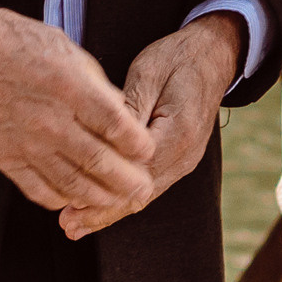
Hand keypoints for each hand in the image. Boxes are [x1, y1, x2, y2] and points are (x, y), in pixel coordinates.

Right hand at [0, 9, 154, 218]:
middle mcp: (50, 120)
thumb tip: (121, 115)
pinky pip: (39, 190)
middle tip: (142, 188)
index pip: (117, 127)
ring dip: (99, 198)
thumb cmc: (19, 44)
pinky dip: (61, 199)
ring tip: (116, 200)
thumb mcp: (69, 51)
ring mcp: (27, 143)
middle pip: (100, 163)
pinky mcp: (7, 157)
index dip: (138, 145)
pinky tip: (74, 198)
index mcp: (70, 88)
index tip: (147, 151)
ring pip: (72, 185)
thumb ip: (97, 86)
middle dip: (128, 181)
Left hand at [57, 14, 241, 238]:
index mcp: (178, 134)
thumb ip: (128, 110)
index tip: (71, 203)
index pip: (135, 173)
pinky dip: (124, 197)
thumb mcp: (148, 73)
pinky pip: (149, 183)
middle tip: (67, 226)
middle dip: (102, 212)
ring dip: (111, 210)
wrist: (213, 55)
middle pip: (139, 194)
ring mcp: (184, 161)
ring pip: (144, 195)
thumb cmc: (177, 58)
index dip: (102, 191)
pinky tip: (100, 206)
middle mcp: (184, 156)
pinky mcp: (178, 159)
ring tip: (76, 224)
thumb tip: (105, 140)